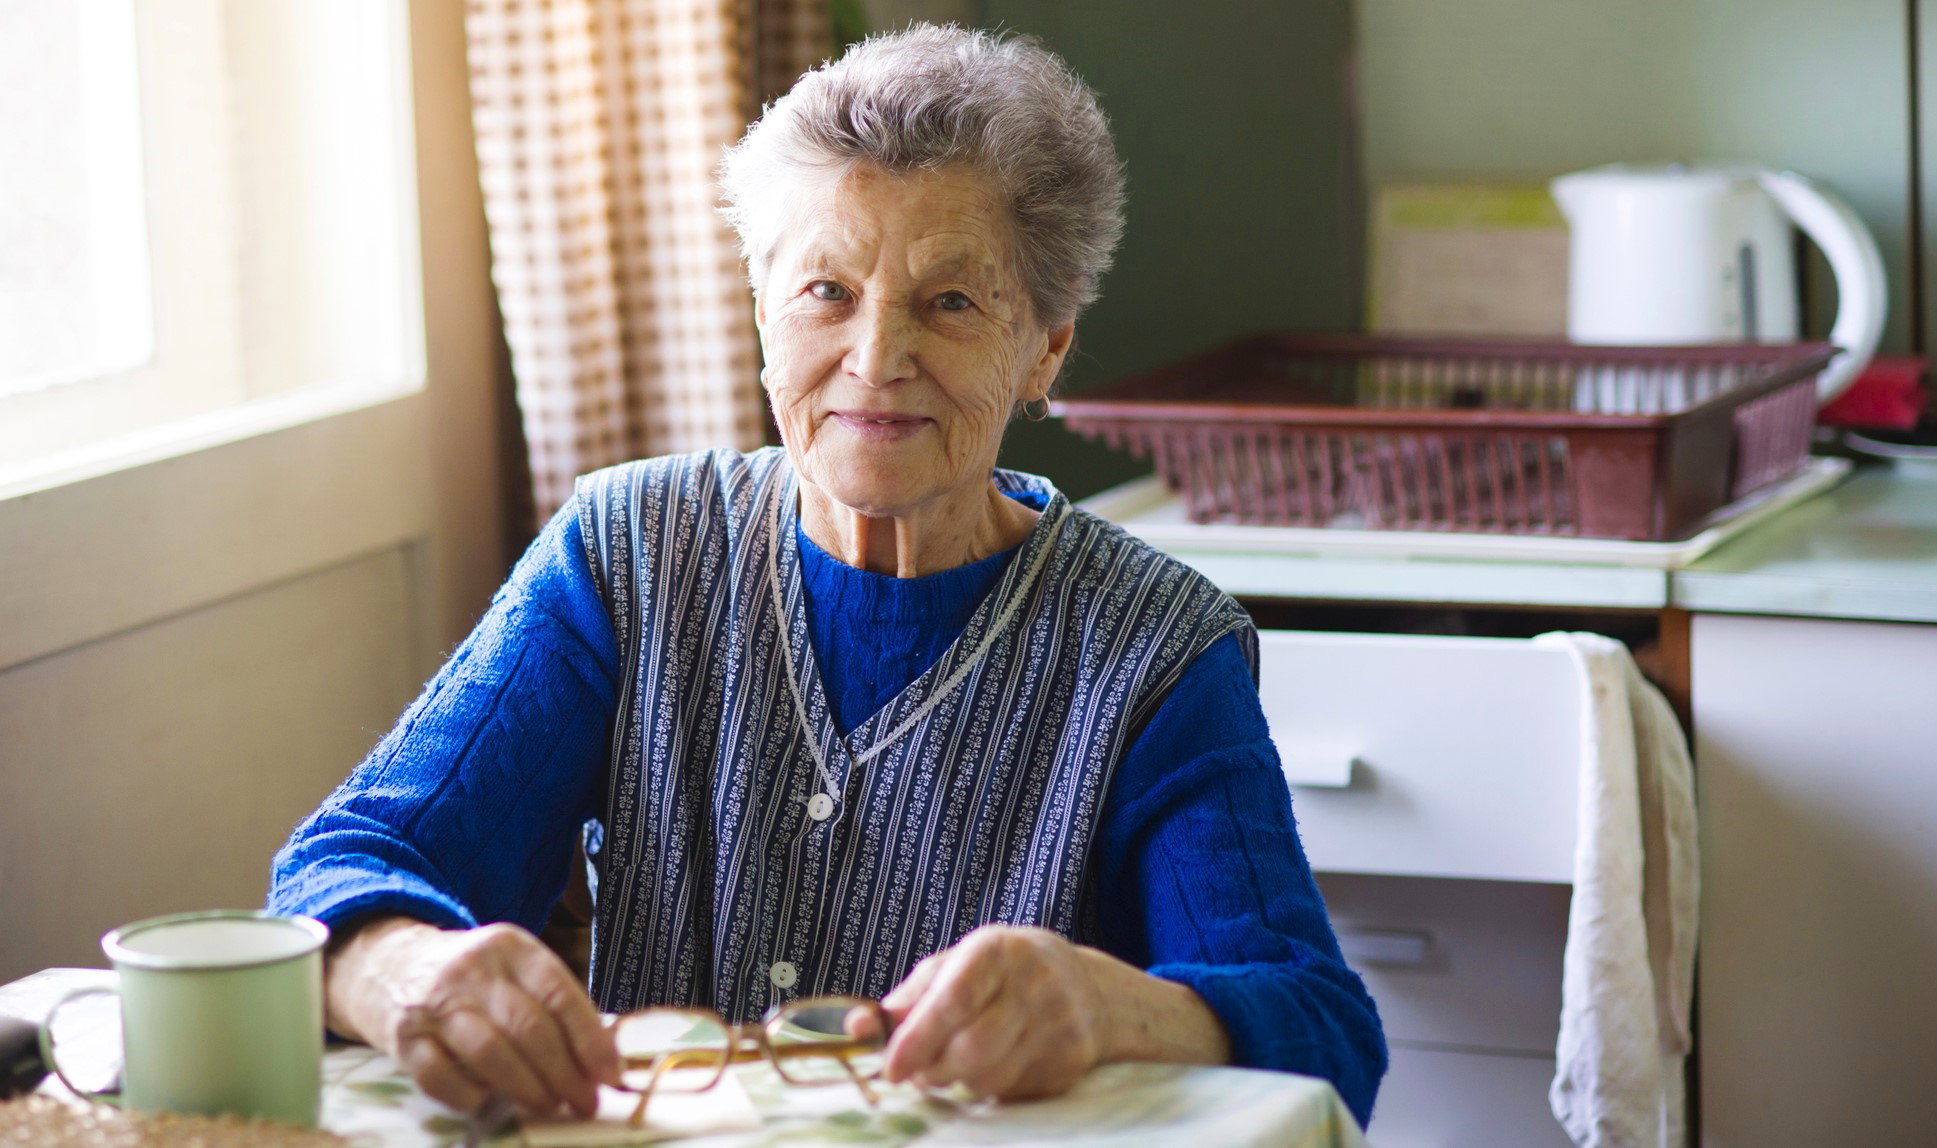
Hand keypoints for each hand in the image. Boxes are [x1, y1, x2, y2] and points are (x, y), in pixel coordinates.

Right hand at [325, 917, 620, 1118]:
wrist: (389, 965)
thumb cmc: (471, 978)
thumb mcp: (513, 969)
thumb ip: (552, 1004)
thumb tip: (600, 1059)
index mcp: (512, 948)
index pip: (560, 993)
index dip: (590, 1040)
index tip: (610, 1076)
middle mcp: (473, 970)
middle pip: (529, 1026)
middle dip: (564, 1073)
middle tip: (584, 1102)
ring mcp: (435, 1003)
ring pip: (489, 1051)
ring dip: (526, 1087)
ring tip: (548, 1107)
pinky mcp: (403, 1037)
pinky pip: (439, 1075)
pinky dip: (467, 1095)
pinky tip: (486, 1103)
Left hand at [878, 923, 1229, 1100]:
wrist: (1086, 986)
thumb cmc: (1002, 973)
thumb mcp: (956, 966)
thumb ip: (908, 997)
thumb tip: (857, 1028)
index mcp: (997, 950)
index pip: (953, 1000)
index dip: (917, 1039)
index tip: (891, 1067)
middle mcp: (1035, 984)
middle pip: (971, 1049)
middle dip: (932, 1071)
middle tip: (917, 1072)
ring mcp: (1059, 1024)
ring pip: (989, 1078)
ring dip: (958, 1082)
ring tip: (956, 1063)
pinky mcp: (1072, 1061)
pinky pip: (1013, 1092)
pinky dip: (990, 1088)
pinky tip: (994, 1065)